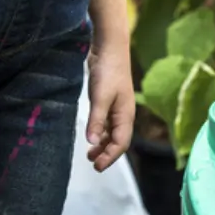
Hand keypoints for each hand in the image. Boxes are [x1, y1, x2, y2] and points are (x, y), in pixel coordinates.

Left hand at [86, 42, 134, 171]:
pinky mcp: (108, 103)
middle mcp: (123, 116)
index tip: (96, 167)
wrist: (109, 48)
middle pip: (117, 142)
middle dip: (106, 154)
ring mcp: (116, 110)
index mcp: (125, 116)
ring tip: (89, 155)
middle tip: (92, 164)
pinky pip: (106, 125)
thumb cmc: (108, 71)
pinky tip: (92, 138)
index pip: (120, 144)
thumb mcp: (100, 97)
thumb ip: (96, 120)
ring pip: (111, 134)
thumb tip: (92, 142)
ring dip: (102, 146)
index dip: (110, 157)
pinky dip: (100, 134)